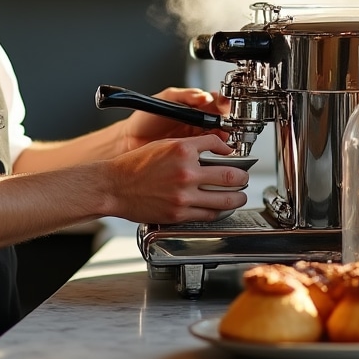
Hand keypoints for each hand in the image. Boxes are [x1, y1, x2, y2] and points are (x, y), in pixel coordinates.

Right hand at [107, 134, 248, 224]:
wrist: (114, 186)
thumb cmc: (134, 166)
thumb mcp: (163, 145)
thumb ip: (188, 148)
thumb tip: (212, 150)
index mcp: (182, 149)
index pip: (218, 145)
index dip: (230, 150)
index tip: (233, 154)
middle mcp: (186, 172)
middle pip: (230, 175)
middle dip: (242, 177)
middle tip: (244, 177)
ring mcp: (184, 195)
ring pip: (225, 199)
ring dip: (237, 197)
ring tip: (239, 196)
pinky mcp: (179, 213)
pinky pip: (209, 214)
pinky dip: (219, 211)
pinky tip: (221, 208)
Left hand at [121, 86, 231, 151]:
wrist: (131, 140)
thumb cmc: (145, 118)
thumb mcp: (165, 100)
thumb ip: (185, 96)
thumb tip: (204, 96)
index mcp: (193, 104)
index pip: (215, 100)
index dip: (224, 102)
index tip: (227, 105)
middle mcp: (198, 118)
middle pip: (222, 117)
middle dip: (229, 119)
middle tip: (229, 122)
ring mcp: (196, 134)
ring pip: (219, 133)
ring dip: (225, 134)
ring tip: (224, 134)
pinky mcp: (193, 149)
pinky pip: (209, 147)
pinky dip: (216, 147)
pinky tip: (217, 146)